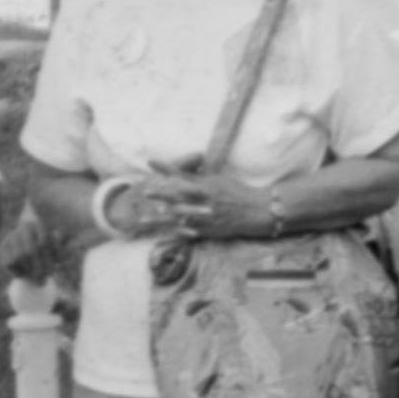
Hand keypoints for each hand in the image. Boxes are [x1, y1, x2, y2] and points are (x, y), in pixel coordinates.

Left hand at [139, 173, 278, 241]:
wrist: (255, 212)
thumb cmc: (238, 192)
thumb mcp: (219, 179)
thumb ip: (201, 177)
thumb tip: (185, 170)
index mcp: (205, 186)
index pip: (182, 174)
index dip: (165, 168)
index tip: (150, 162)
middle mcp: (203, 202)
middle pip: (176, 196)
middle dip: (160, 193)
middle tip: (144, 191)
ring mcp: (204, 218)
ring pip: (177, 218)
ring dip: (159, 218)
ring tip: (143, 218)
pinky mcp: (206, 232)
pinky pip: (185, 234)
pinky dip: (172, 235)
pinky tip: (159, 236)